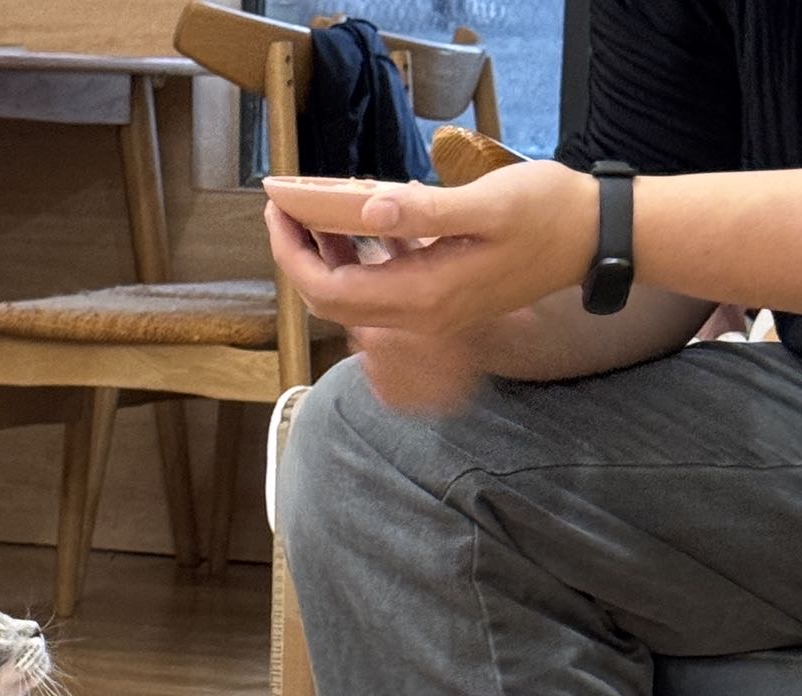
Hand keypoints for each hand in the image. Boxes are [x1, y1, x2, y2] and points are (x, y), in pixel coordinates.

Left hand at [265, 159, 599, 337]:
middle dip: (300, 259)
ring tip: (315, 213)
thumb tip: (367, 211)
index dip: (292, 255)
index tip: (277, 212)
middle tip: (286, 211)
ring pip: (355, 298)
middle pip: (333, 302)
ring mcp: (431, 315)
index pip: (329, 290)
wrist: (592, 240)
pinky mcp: (441, 301)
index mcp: (423, 296)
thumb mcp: (488, 204)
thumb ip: (424, 211)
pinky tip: (364, 223)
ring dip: (327, 259)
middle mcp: (421, 316)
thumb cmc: (548, 214)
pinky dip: (361, 259)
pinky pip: (383, 289)